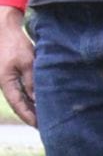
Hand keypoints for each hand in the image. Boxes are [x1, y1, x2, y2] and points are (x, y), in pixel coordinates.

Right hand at [0, 7, 36, 126]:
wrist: (3, 28)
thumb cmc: (14, 44)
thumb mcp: (27, 62)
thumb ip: (32, 81)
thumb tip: (38, 99)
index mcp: (6, 82)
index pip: (19, 105)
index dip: (30, 117)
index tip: (40, 127)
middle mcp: (5, 83)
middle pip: (19, 105)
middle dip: (32, 116)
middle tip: (46, 127)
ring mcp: (7, 79)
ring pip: (20, 98)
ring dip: (32, 107)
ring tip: (45, 118)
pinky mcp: (11, 74)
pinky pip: (20, 90)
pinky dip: (30, 98)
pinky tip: (39, 102)